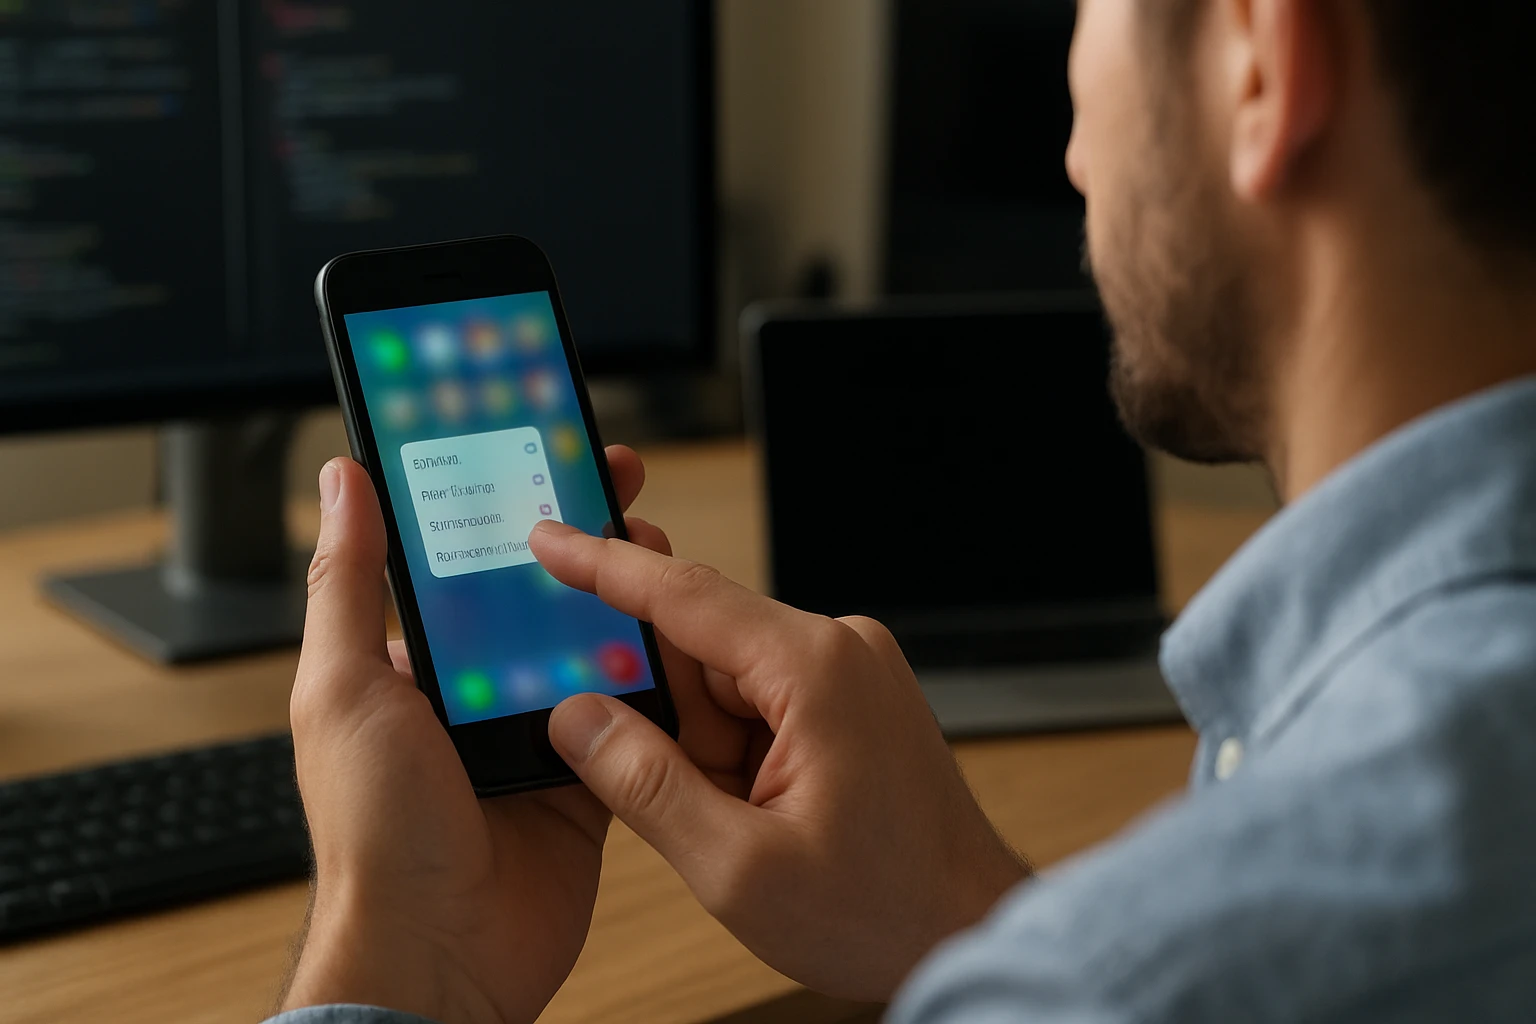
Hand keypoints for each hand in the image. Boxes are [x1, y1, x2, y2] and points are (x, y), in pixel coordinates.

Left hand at [281, 447, 663, 1023]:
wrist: (440, 951)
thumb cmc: (375, 833)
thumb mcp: (343, 688)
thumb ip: (347, 583)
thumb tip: (341, 483)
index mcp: (414, 665)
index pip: (463, 560)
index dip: (499, 501)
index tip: (534, 448)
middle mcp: (475, 692)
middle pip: (538, 593)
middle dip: (577, 536)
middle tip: (613, 482)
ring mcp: (534, 732)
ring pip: (590, 643)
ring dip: (622, 597)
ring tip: (651, 544)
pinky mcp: (587, 775)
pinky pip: (629, 713)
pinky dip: (652, 679)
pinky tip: (675, 635)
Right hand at [531, 525, 1029, 1002]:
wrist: (970, 928)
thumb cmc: (879, 908)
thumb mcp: (737, 866)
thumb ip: (645, 785)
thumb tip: (575, 716)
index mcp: (814, 669)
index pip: (684, 595)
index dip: (603, 565)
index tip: (546, 537)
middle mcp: (838, 648)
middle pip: (700, 649)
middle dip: (672, 723)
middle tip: (696, 802)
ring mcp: (849, 669)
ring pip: (726, 682)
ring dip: (709, 749)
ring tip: (747, 824)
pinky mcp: (851, 696)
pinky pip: (761, 700)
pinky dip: (737, 752)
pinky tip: (760, 810)